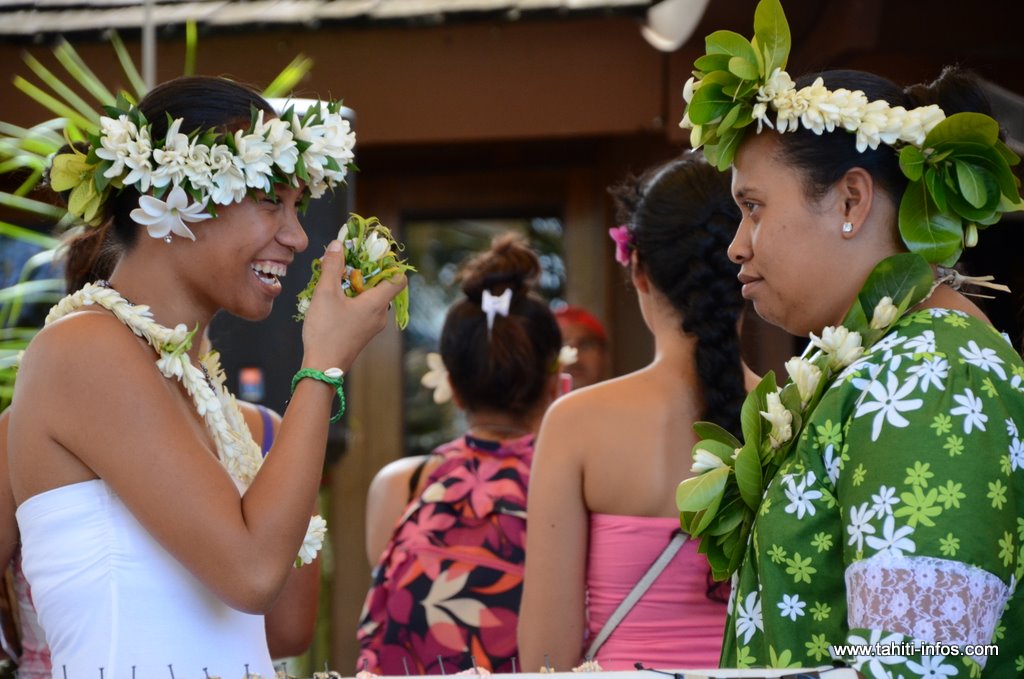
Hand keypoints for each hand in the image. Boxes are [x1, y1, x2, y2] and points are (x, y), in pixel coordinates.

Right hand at [300, 239, 406, 370]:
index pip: (399, 278)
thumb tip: (338, 244)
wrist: (322, 368)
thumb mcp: (325, 293)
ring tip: (334, 279)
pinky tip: (333, 298)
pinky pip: (364, 309)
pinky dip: (353, 299)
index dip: (389, 264)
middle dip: (365, 272)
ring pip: (371, 298)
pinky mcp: (363, 333)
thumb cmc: (326, 331)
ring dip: (356, 285)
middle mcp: (381, 314)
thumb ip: (332, 266)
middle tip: (345, 263)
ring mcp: (373, 326)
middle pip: (382, 286)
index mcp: (378, 303)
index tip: (371, 255)